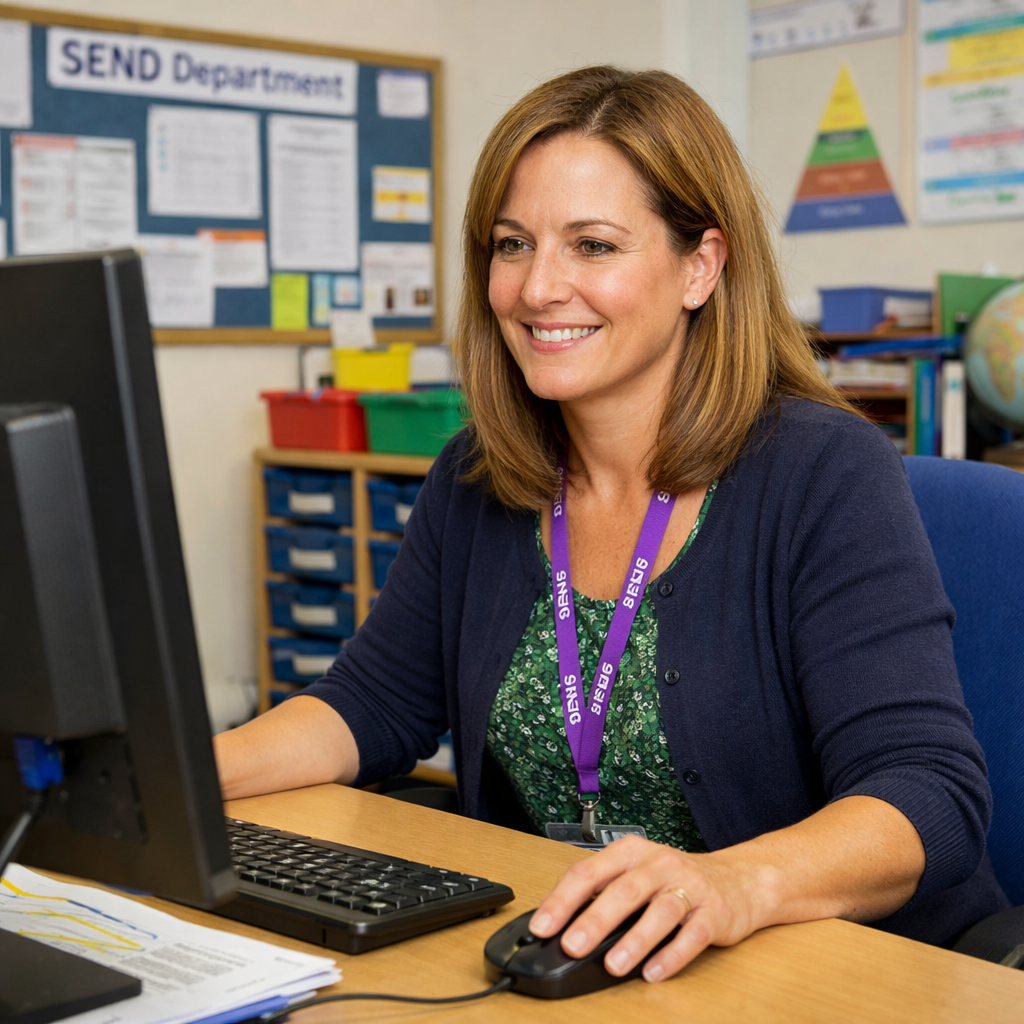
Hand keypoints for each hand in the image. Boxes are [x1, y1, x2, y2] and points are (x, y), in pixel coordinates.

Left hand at [528, 835, 765, 982]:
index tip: (542, 926)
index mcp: (631, 853)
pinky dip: (671, 954)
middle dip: (595, 920)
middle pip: (623, 890)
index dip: (563, 900)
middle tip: (572, 946)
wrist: (737, 880)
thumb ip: (600, 892)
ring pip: (659, 911)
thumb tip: (554, 921)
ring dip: (634, 940)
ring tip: (612, 965)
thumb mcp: (634, 873)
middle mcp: (659, 864)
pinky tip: (653, 972)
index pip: (589, 872)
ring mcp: (689, 886)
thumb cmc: (674, 879)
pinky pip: (692, 935)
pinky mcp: (714, 912)